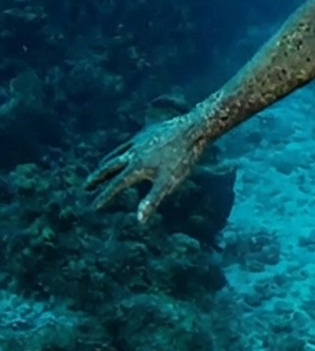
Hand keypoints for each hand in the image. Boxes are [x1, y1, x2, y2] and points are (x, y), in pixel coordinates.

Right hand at [85, 112, 210, 223]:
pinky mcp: (147, 132)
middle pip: (110, 167)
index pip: (115, 186)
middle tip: (85, 186)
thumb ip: (152, 200)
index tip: (93, 207)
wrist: (193, 128)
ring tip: (101, 166)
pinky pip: (129, 142)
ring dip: (107, 162)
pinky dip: (122, 148)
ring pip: (118, 153)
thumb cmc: (182, 158)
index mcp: (136, 167)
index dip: (104, 197)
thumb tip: (139, 221)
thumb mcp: (168, 182)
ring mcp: (139, 141)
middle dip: (97, 178)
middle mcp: (132, 153)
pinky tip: (127, 149)